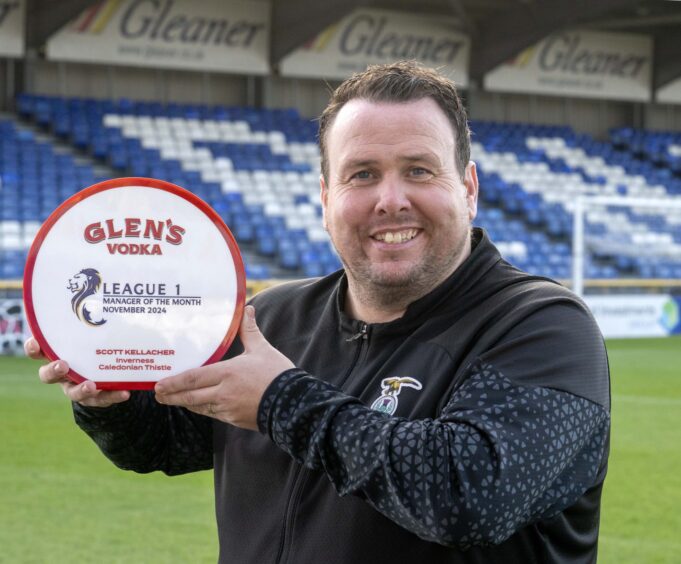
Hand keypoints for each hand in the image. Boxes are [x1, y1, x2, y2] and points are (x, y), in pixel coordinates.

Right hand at [24, 337, 129, 406]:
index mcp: (57, 356)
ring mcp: (76, 387)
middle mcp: (62, 374)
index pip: (38, 352)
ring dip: (81, 389)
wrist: (105, 376)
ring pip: (73, 393)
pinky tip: (124, 392)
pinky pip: (102, 399)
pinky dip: (113, 395)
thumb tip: (104, 304)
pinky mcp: (94, 398)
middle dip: (53, 370)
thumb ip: (90, 327)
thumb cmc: (91, 349)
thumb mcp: (88, 338)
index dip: (33, 348)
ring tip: (91, 385)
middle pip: (48, 375)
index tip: (35, 343)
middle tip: (62, 365)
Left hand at [154, 305, 293, 429]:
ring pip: (199, 407)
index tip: (159, 384)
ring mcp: (228, 408)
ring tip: (172, 399)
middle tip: (158, 394)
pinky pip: (211, 413)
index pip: (194, 378)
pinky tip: (196, 405)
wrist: (294, 403)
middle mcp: (224, 393)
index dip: (174, 382)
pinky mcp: (233, 419)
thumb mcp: (262, 349)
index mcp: (228, 373)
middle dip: (172, 396)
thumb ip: (250, 331)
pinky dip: (201, 408)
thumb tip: (247, 309)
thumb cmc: (277, 374)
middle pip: (190, 397)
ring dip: (184, 403)